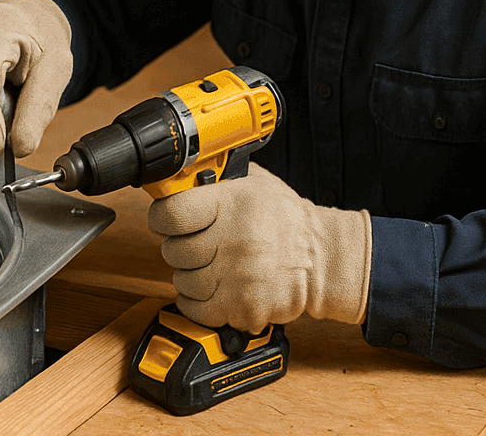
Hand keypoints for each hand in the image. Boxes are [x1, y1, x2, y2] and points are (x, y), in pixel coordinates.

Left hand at [147, 163, 370, 333]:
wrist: (322, 258)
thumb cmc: (286, 219)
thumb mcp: (254, 181)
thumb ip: (215, 177)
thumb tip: (177, 176)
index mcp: (233, 204)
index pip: (172, 213)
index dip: (162, 217)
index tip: (167, 219)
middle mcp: (234, 240)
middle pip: (174, 251)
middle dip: (181, 247)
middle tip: (199, 242)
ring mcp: (237, 278)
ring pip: (182, 281)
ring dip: (191, 275)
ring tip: (212, 264)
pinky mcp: (241, 308)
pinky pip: (195, 308)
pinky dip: (198, 301)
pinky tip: (214, 286)